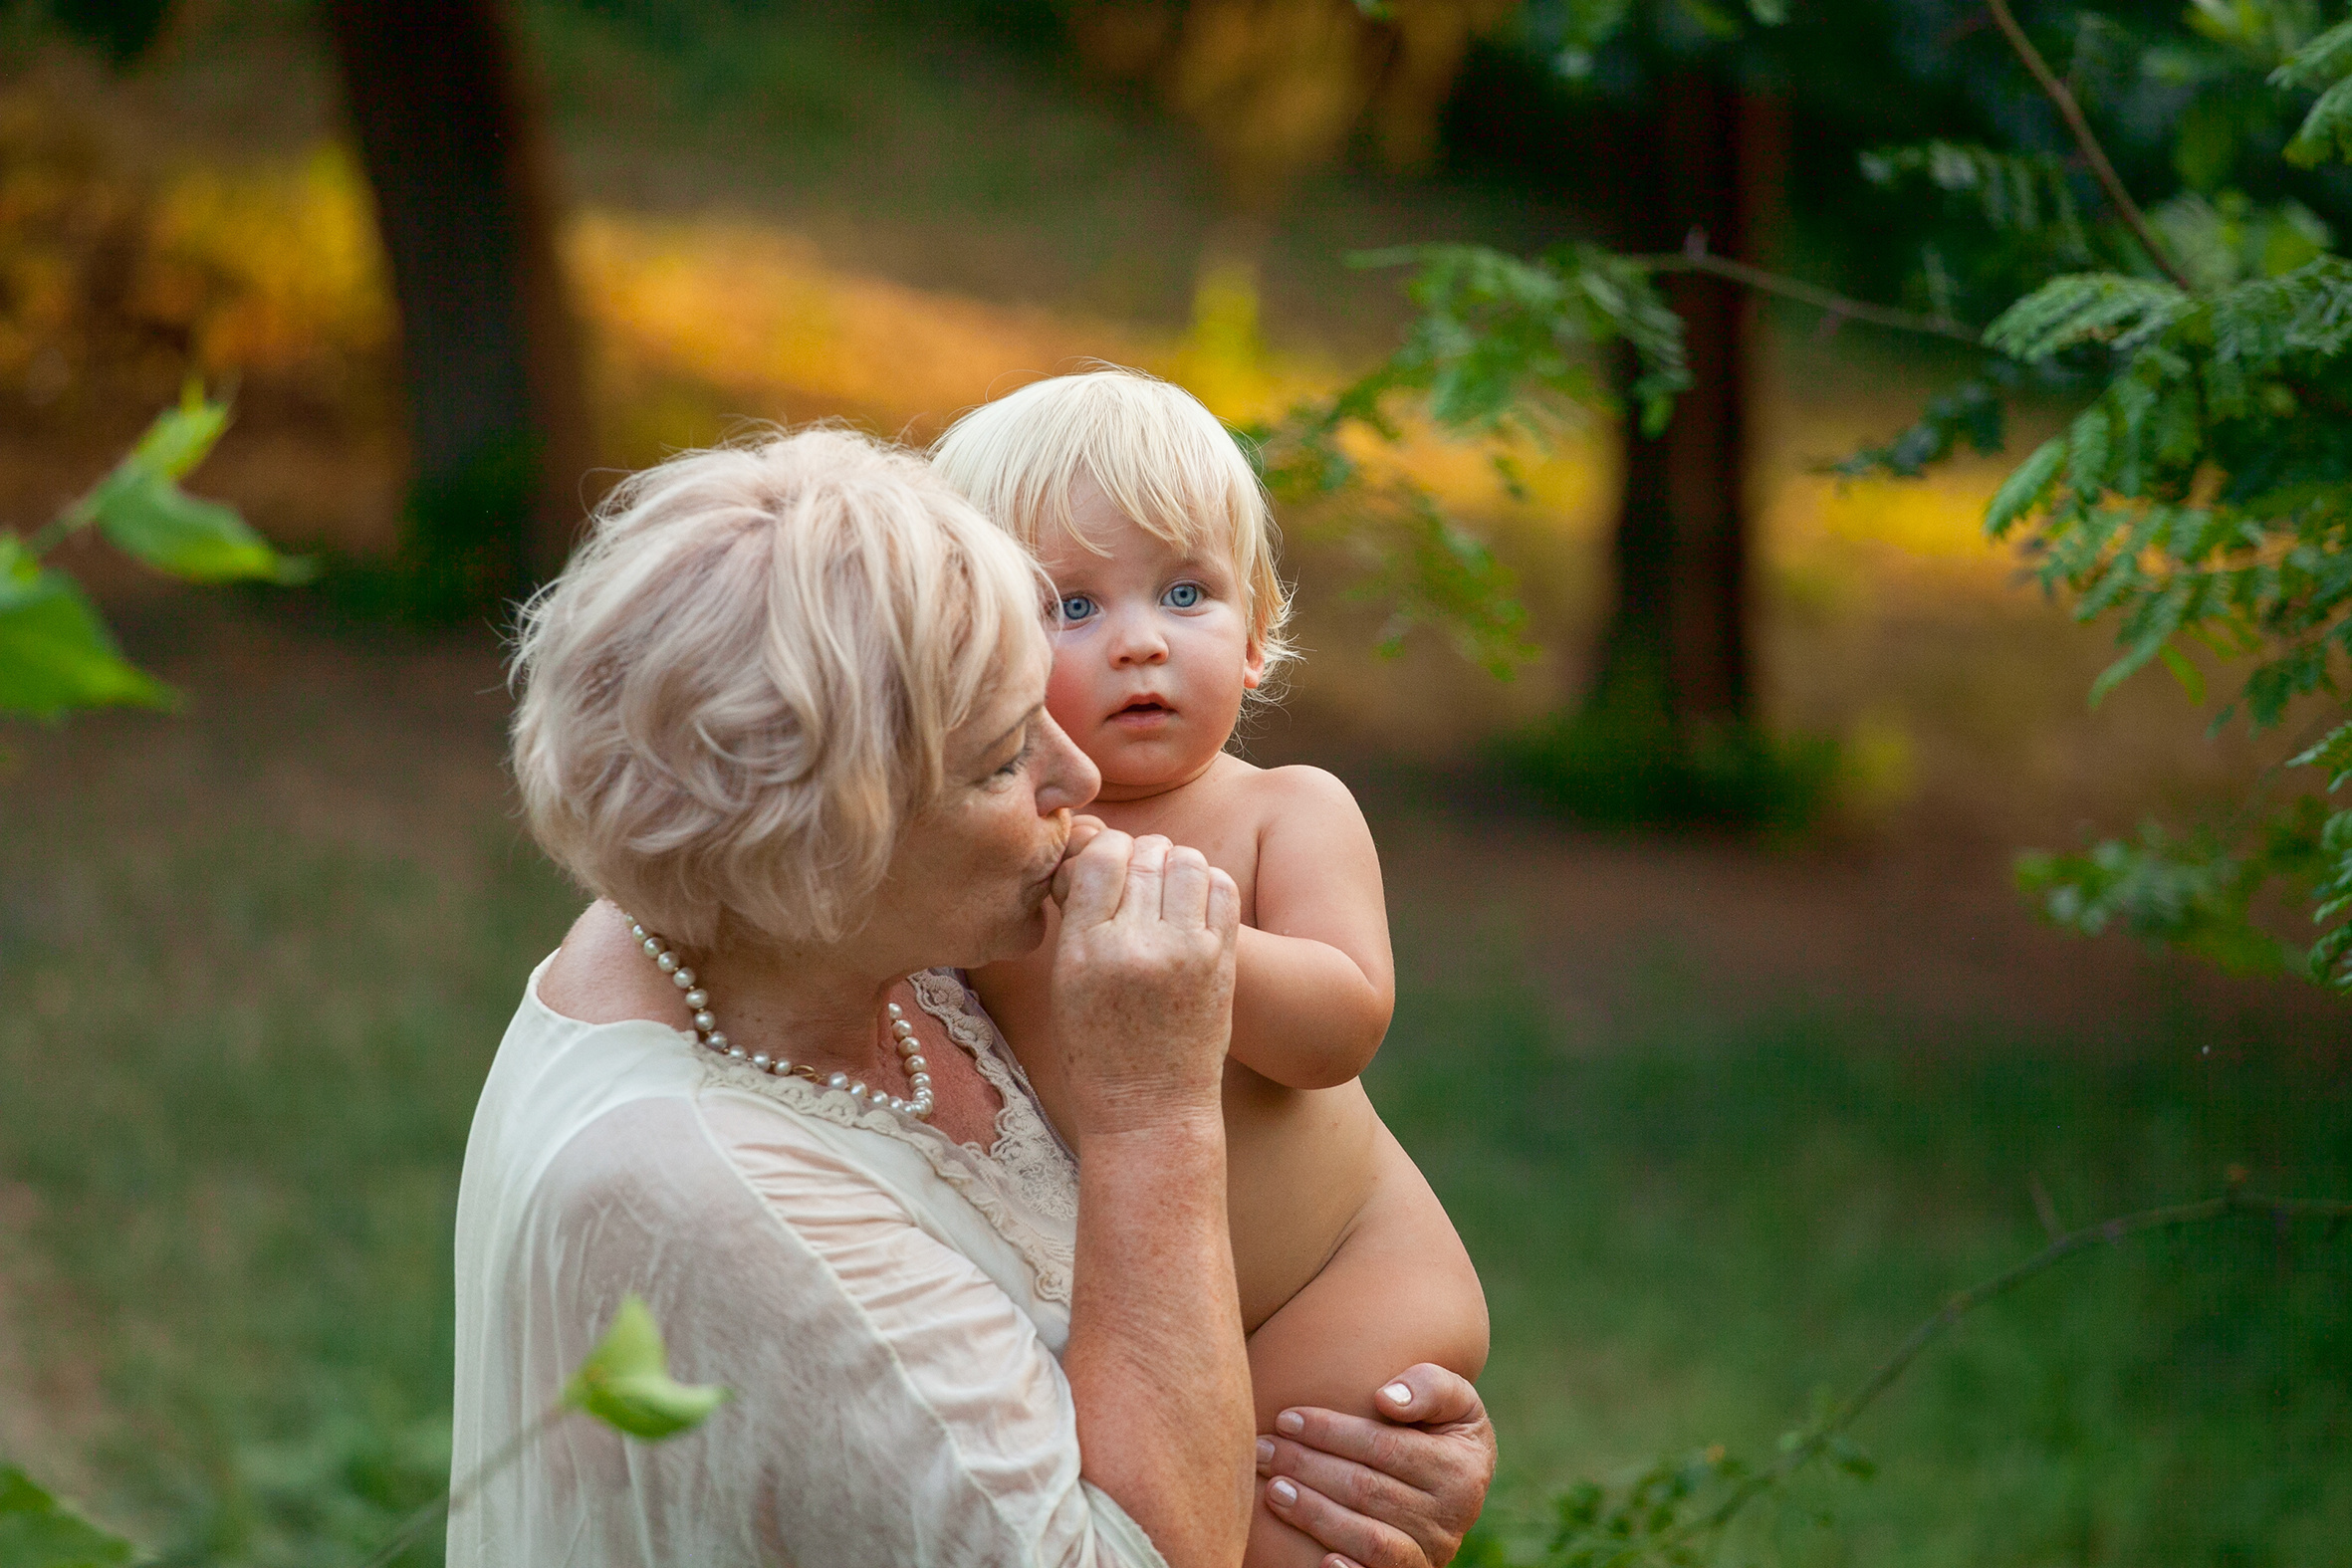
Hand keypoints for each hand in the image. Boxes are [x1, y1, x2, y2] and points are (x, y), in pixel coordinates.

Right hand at [1050, 829, 1239, 1137]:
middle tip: (1140, 872)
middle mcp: (1135, 946)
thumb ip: (1079, 920)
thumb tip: (1092, 856)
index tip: (1108, 862)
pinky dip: (1208, 882)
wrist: (1150, 1109)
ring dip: (1177, 863)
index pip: (1100, 858)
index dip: (1106, 849)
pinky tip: (1195, 903)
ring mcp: (1185, 952)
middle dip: (1142, 854)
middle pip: (1145, 854)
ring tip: (1168, 886)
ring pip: (1188, 862)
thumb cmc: (1098, 1051)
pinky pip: (1222, 888)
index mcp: (1084, 950)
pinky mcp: (1222, 962)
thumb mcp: (1065, 985)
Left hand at [1255, 1365, 1495, 1567]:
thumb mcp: (1455, 1399)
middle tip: (1262, 1449)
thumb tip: (1387, 1399)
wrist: (1459, 1483)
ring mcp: (1430, 1552)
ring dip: (1314, 1514)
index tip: (1287, 1418)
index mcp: (1460, 1467)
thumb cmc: (1440, 1427)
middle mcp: (1450, 1516)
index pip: (1384, 1448)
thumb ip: (1431, 1386)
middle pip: (1366, 1490)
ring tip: (1273, 1489)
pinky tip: (1319, 1559)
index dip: (1332, 1432)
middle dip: (1307, 1467)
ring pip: (1367, 1538)